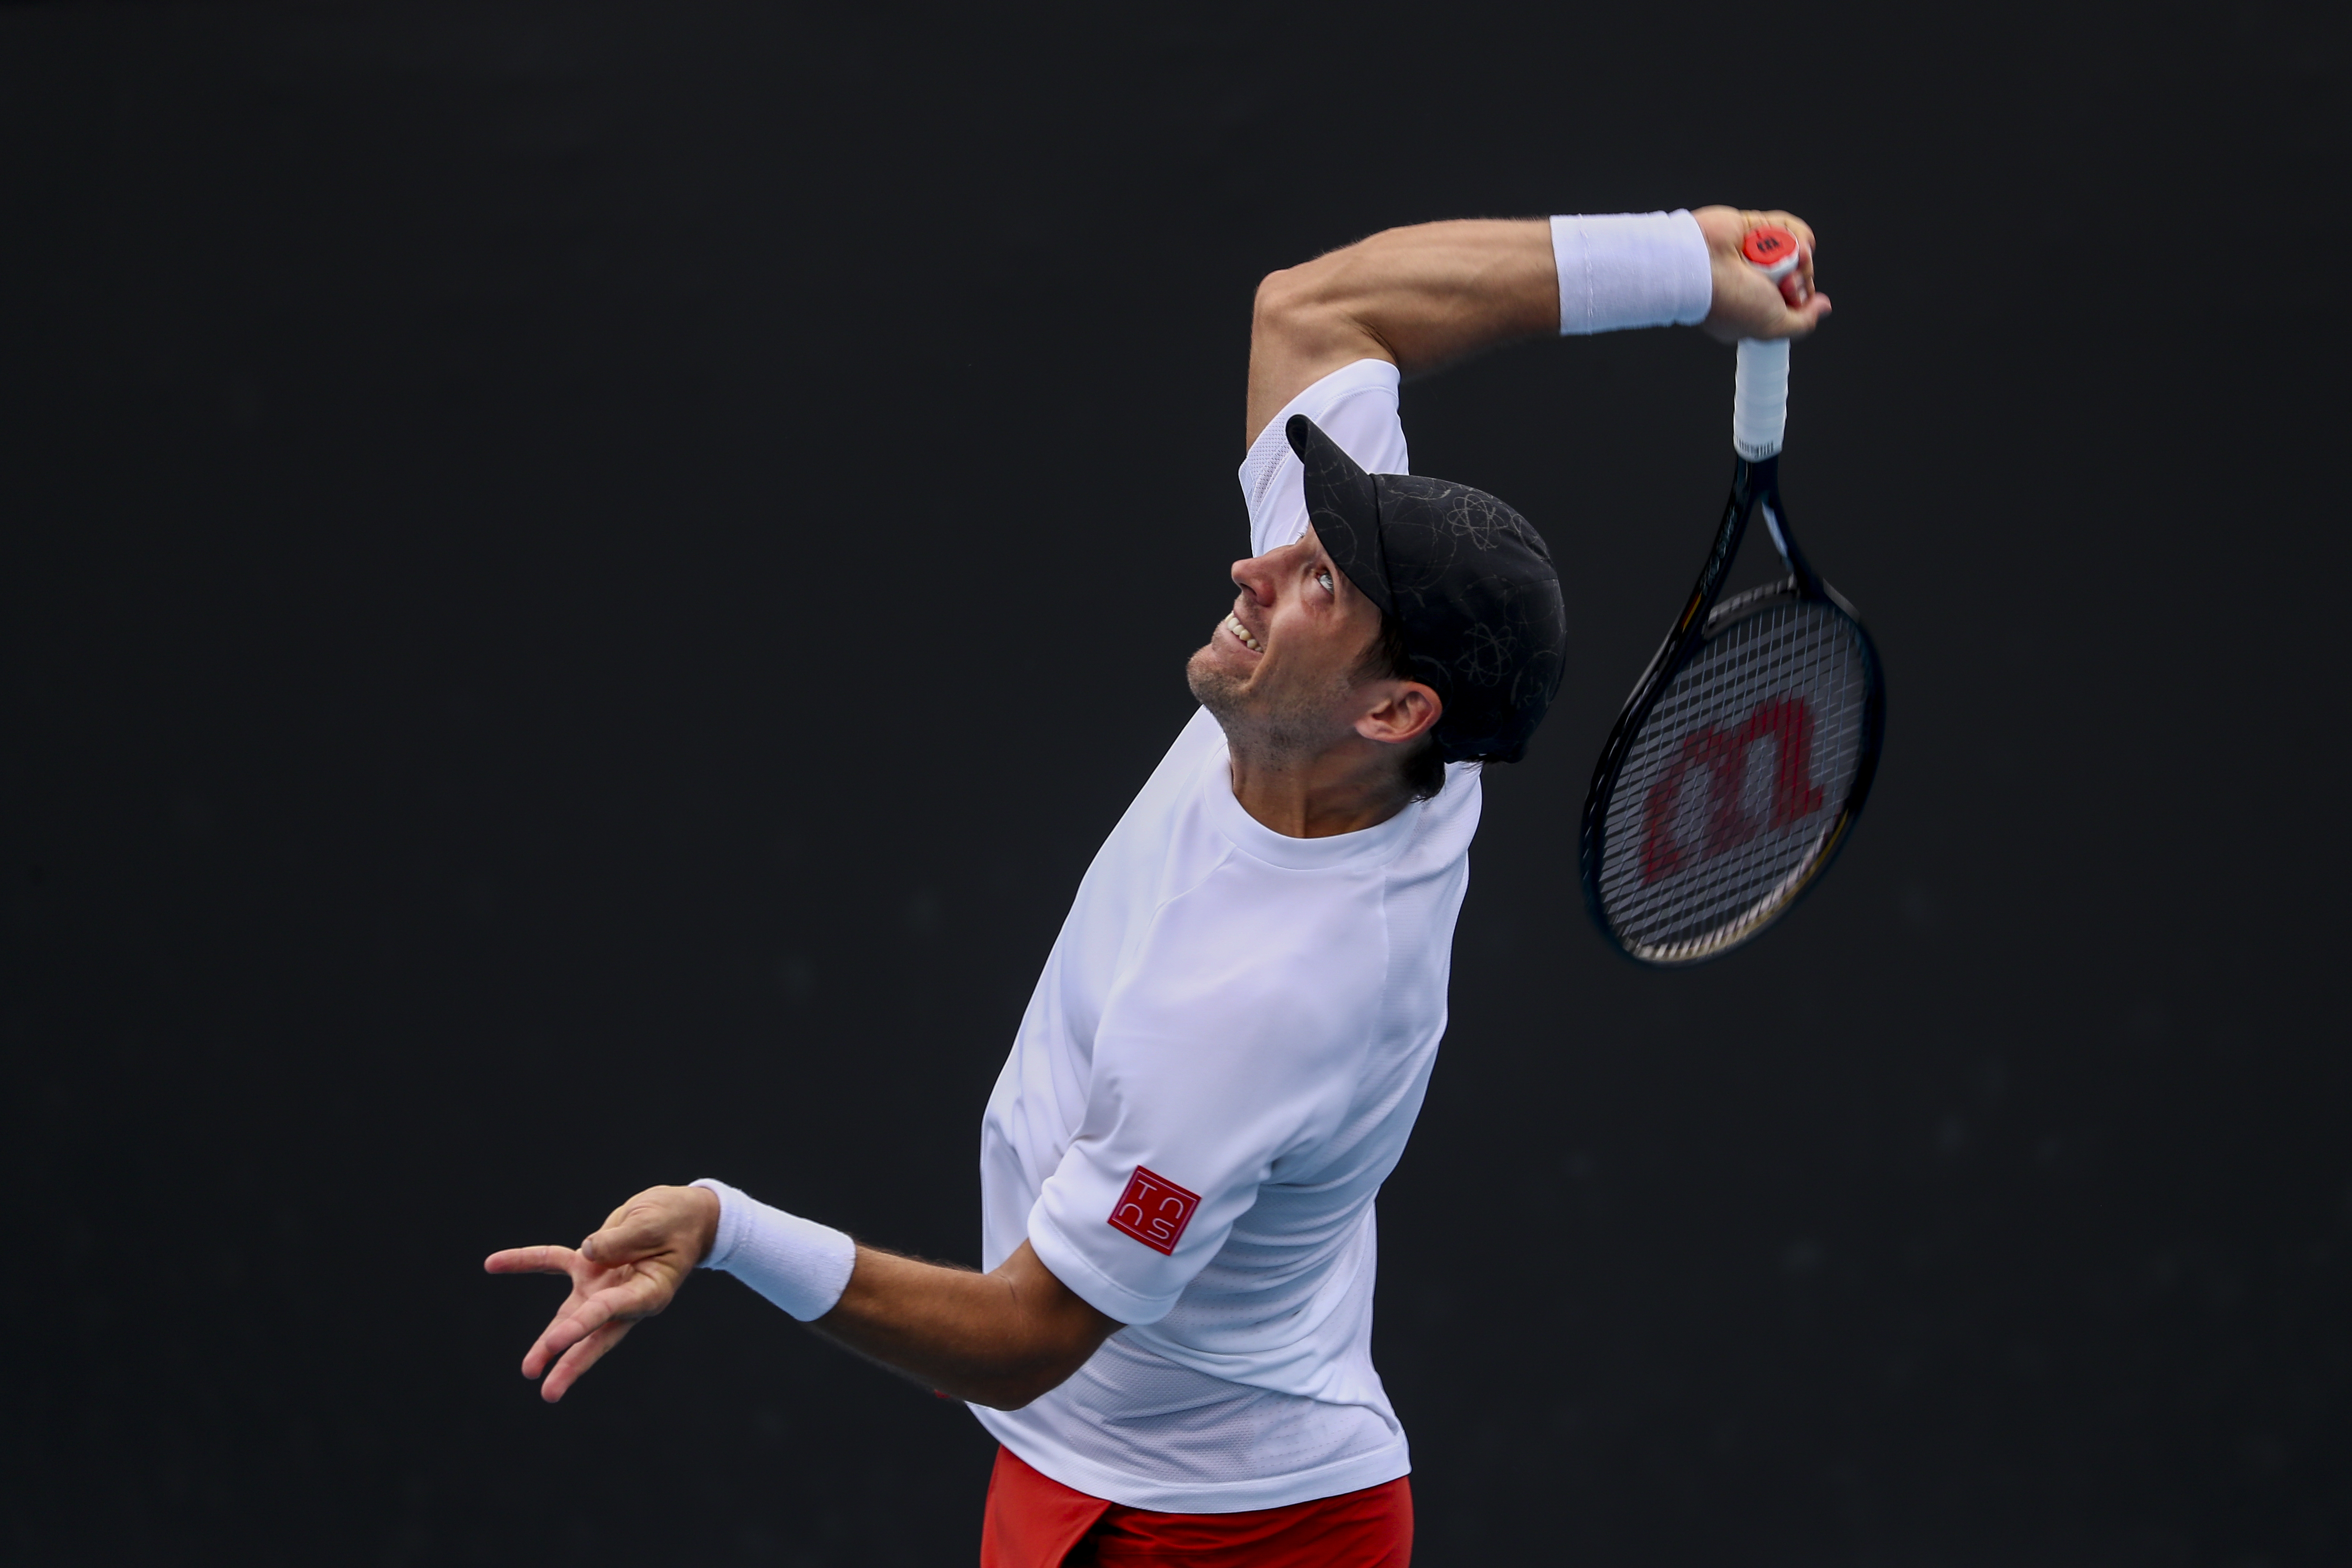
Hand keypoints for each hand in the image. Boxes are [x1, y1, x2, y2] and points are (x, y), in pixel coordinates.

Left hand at [484, 1183, 720, 1402]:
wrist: (686, 1214)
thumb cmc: (677, 1219)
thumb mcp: (653, 1222)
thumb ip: (621, 1238)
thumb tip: (586, 1251)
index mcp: (649, 1290)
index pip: (609, 1310)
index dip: (581, 1326)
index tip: (555, 1343)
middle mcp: (625, 1295)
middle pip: (593, 1334)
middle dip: (570, 1362)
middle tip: (549, 1391)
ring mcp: (605, 1283)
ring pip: (571, 1315)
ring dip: (550, 1340)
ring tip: (529, 1371)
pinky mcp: (592, 1264)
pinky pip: (553, 1262)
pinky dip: (524, 1261)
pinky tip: (493, 1264)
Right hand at [1693, 206, 1831, 342]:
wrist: (1702, 264)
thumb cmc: (1729, 299)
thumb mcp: (1773, 326)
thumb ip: (1802, 321)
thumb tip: (1823, 308)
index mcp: (1754, 307)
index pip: (1793, 301)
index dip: (1802, 299)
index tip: (1794, 300)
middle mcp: (1755, 281)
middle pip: (1798, 275)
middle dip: (1801, 276)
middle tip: (1785, 281)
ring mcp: (1755, 254)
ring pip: (1796, 250)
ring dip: (1799, 253)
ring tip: (1783, 257)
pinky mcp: (1754, 228)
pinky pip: (1788, 227)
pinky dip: (1794, 231)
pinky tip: (1787, 239)